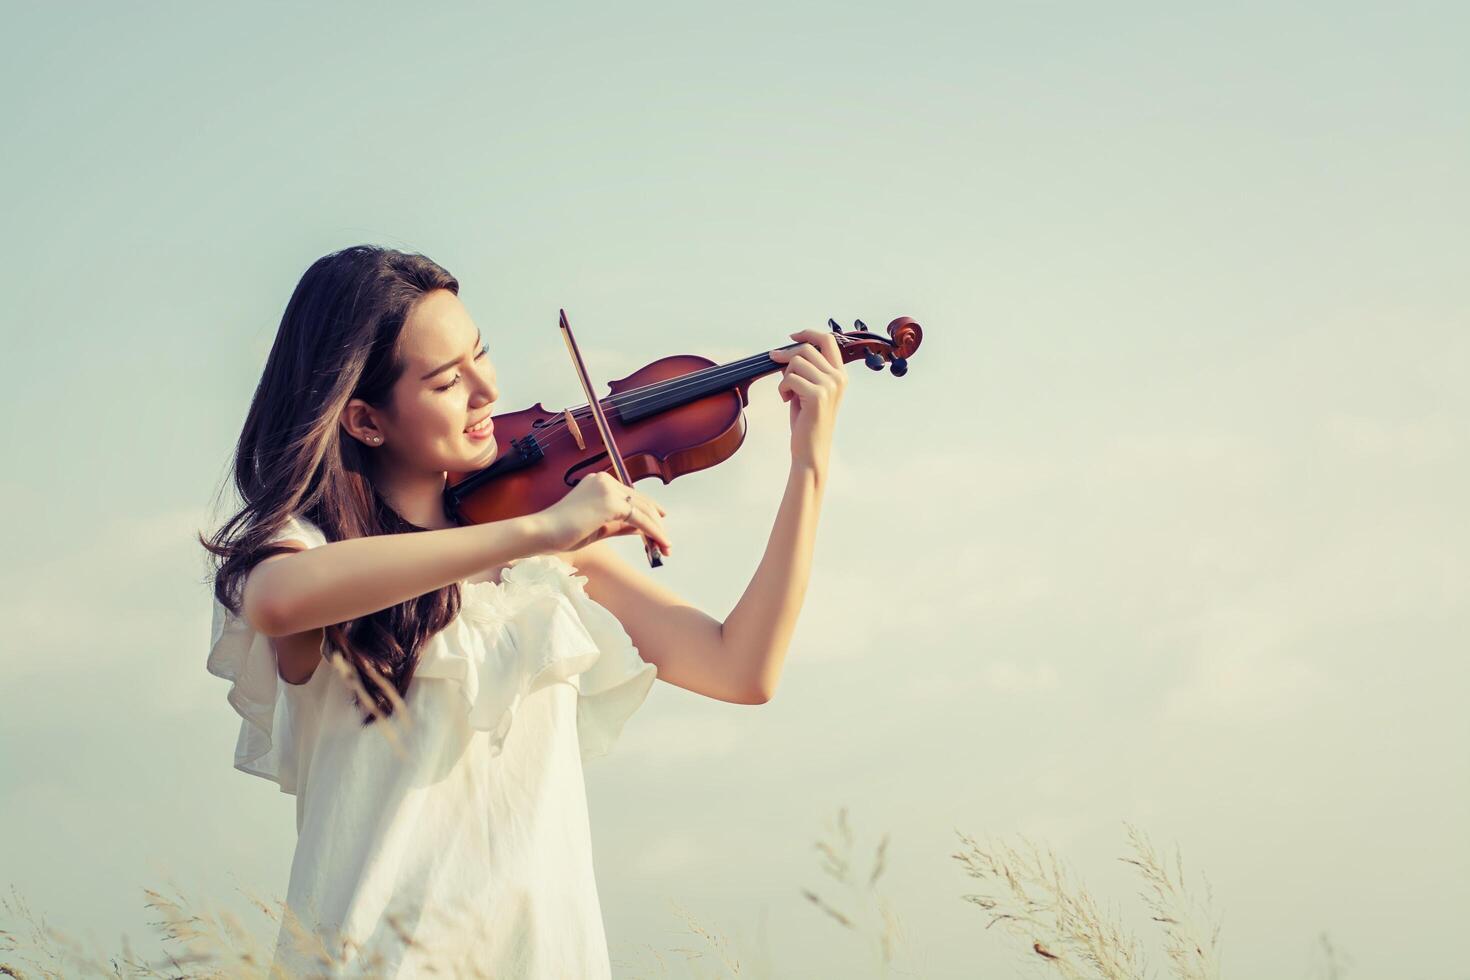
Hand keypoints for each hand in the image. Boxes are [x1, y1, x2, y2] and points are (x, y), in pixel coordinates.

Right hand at [538, 471, 672, 555]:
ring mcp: (608, 488)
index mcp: (599, 482)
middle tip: (665, 542)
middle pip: (639, 501)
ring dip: (657, 529)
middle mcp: (605, 480)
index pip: (630, 496)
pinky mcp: (610, 502)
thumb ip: (619, 525)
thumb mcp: (598, 528)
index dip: (647, 512)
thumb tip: (642, 529)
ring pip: (643, 509)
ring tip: (665, 547)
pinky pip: (639, 518)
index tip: (659, 526)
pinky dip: (652, 532)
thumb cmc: (563, 532)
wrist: (542, 532)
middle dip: (655, 522)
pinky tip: (660, 543)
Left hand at [768, 328, 846, 471]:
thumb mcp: (809, 390)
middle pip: (807, 349)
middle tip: (774, 362)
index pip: (827, 340)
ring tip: (787, 393)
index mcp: (840, 375)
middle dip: (786, 355)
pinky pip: (790, 378)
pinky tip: (786, 400)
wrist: (810, 449)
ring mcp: (830, 386)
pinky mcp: (817, 395)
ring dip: (784, 376)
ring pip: (796, 362)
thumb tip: (786, 352)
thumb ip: (806, 370)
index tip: (791, 336)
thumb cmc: (808, 421)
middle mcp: (838, 378)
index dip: (808, 333)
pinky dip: (782, 388)